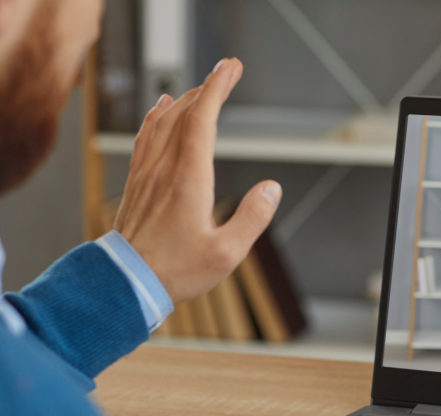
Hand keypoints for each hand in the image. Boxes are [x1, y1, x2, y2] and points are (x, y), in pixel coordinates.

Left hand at [113, 58, 281, 304]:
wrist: (127, 281)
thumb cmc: (178, 271)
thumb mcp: (228, 252)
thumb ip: (253, 217)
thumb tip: (272, 188)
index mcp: (189, 177)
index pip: (203, 119)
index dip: (217, 88)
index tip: (231, 68)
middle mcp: (165, 167)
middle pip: (184, 112)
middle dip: (207, 87)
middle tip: (227, 71)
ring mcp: (147, 172)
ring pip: (163, 121)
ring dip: (184, 98)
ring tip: (201, 87)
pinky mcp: (138, 182)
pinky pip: (146, 136)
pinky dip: (156, 115)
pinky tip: (160, 109)